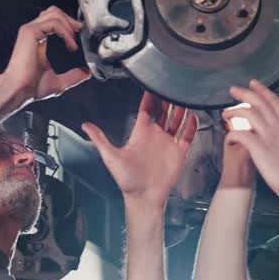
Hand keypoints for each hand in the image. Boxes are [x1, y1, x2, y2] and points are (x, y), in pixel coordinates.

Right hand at [2, 6, 91, 102]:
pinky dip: (65, 32)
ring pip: (54, 13)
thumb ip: (73, 76)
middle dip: (70, 20)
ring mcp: (30, 30)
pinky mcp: (30, 32)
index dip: (68, 24)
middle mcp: (33, 33)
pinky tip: (70, 44)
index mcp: (38, 41)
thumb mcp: (59, 82)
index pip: (53, 21)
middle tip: (80, 32)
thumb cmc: (31, 88)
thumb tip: (86, 74)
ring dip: (69, 26)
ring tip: (73, 42)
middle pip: (54, 12)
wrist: (20, 91)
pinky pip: (53, 23)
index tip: (79, 34)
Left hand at [81, 91, 196, 209]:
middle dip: (168, 99)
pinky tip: (194, 116)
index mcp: (141, 133)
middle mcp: (155, 135)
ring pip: (177, 120)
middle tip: (172, 84)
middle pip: (164, 112)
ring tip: (185, 95)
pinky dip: (191, 126)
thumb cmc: (126, 179)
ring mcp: (168, 143)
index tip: (153, 82)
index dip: (150, 97)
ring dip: (181, 109)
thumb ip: (100, 139)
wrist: (143, 197)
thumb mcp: (110, 156)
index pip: (147, 109)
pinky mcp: (179, 152)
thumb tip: (84, 125)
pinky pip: (187, 135)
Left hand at [222, 80, 278, 204]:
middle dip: (245, 93)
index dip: (263, 91)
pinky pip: (240, 134)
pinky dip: (232, 134)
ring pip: (248, 113)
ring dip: (234, 111)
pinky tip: (229, 138)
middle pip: (260, 102)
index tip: (253, 84)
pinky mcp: (260, 148)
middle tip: (233, 90)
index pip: (274, 102)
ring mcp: (269, 137)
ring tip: (225, 114)